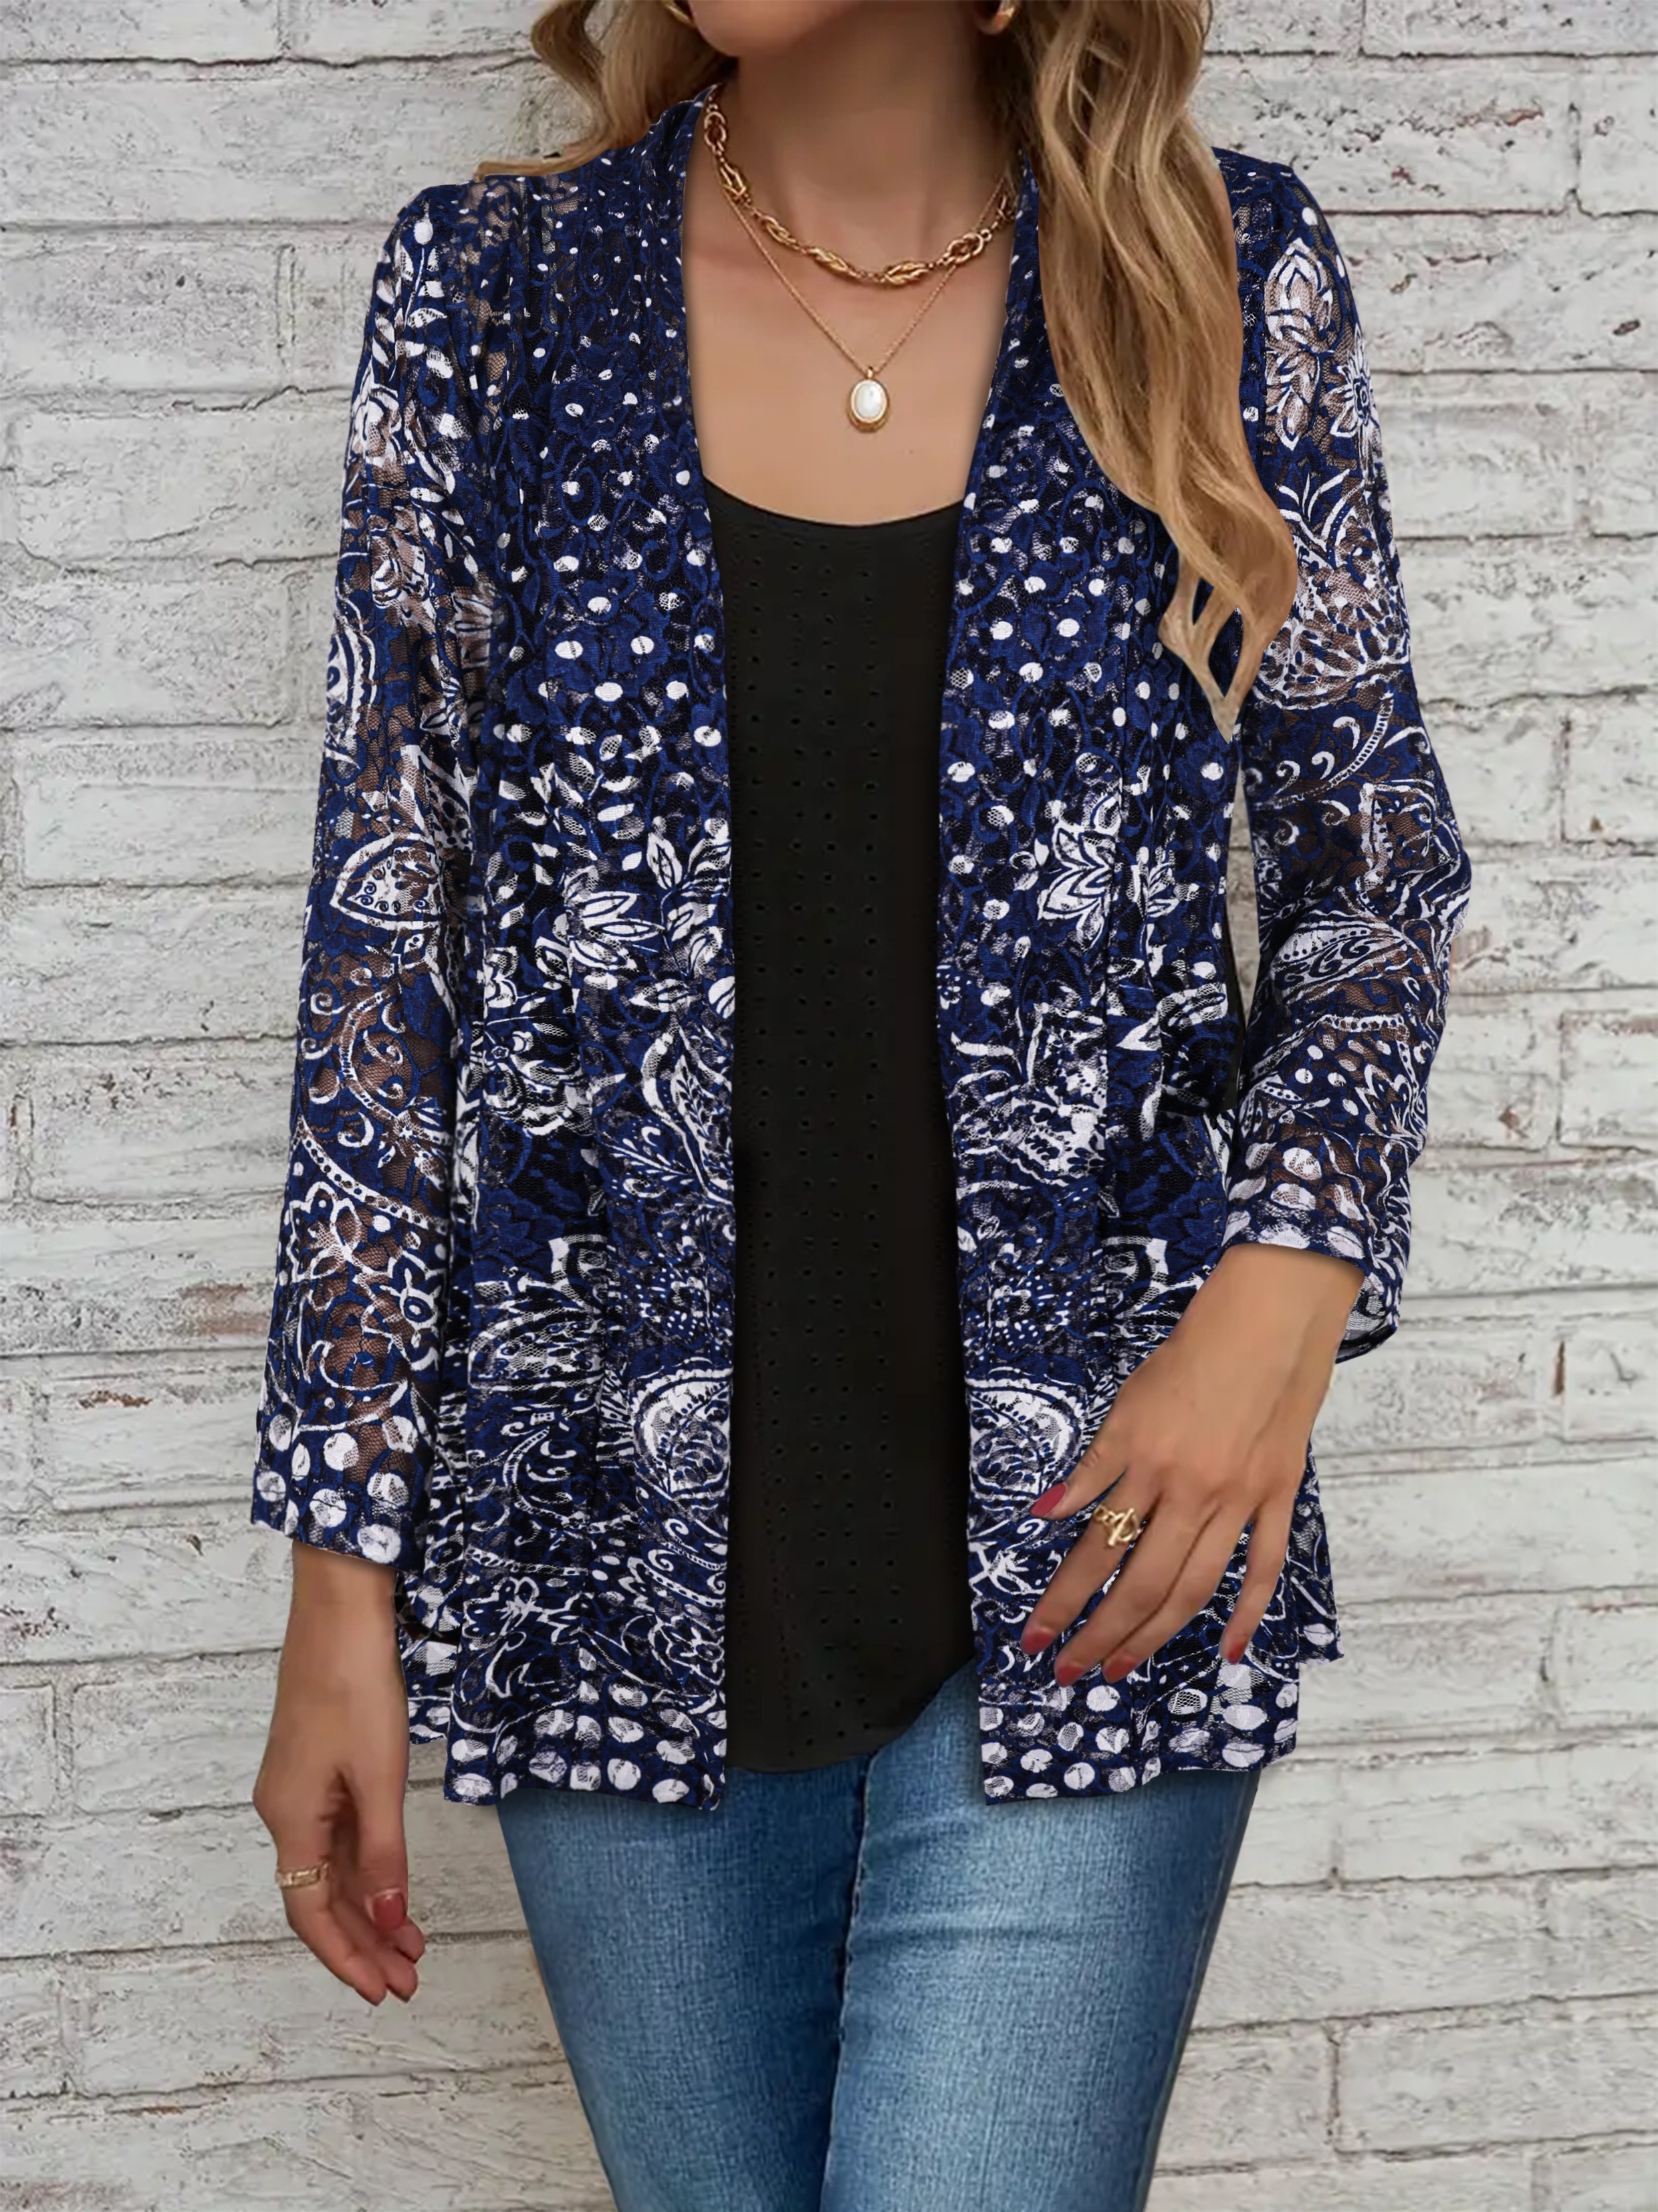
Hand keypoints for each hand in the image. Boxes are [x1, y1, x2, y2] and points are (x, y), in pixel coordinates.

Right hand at [252, 1545, 424, 2004]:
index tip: (381, 1991)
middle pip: (321, 1897)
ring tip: (412, 1946)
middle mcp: (286, 1811)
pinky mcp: (319, 1767)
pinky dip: (367, 1867)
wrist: (340, 1613)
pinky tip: (394, 1885)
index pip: (310, 1912)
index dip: (346, 1956)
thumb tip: (388, 1918)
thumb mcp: (379, 1775)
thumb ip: (383, 1851)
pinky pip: (339, 1836)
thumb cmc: (355, 1686)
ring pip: (332, 1869)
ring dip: (370, 1908)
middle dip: (364, 1942)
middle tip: (408, 1980)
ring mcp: (301, 1789)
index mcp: (291, 1819)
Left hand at [1018, 1242, 1361, 1684]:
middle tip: (1073, 1671)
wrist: (1268, 1321)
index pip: (1093, 1551)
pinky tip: (1230, 1649)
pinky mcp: (1278, 1496)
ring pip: (1194, 1586)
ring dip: (1155, 1634)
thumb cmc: (1193, 1355)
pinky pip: (1264, 1566)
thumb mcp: (1128, 1404)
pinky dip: (1248, 1611)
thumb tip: (1048, 1513)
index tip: (1036, 1638)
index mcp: (1145, 1464)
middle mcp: (1190, 1491)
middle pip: (1139, 1582)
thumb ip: (1094, 1466)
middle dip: (1101, 1633)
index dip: (1062, 1601)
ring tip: (1124, 1668)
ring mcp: (1238, 1499)